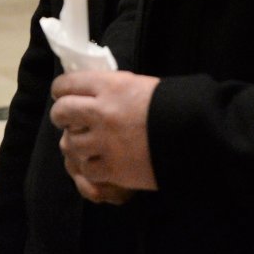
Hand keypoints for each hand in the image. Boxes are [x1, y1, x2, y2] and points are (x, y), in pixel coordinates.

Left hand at [51, 70, 159, 199]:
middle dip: (61, 115)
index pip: (68, 84)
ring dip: (73, 143)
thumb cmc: (171, 104)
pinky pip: (86, 169)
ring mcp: (104, 142)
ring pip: (69, 143)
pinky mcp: (112, 168)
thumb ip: (112, 88)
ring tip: (82, 143)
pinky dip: (88, 166)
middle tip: (66, 119)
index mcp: (109, 86)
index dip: (60, 89)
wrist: (192, 134)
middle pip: (62, 112)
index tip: (60, 94)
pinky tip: (96, 162)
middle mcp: (101, 112)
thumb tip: (92, 92)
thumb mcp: (139, 85)